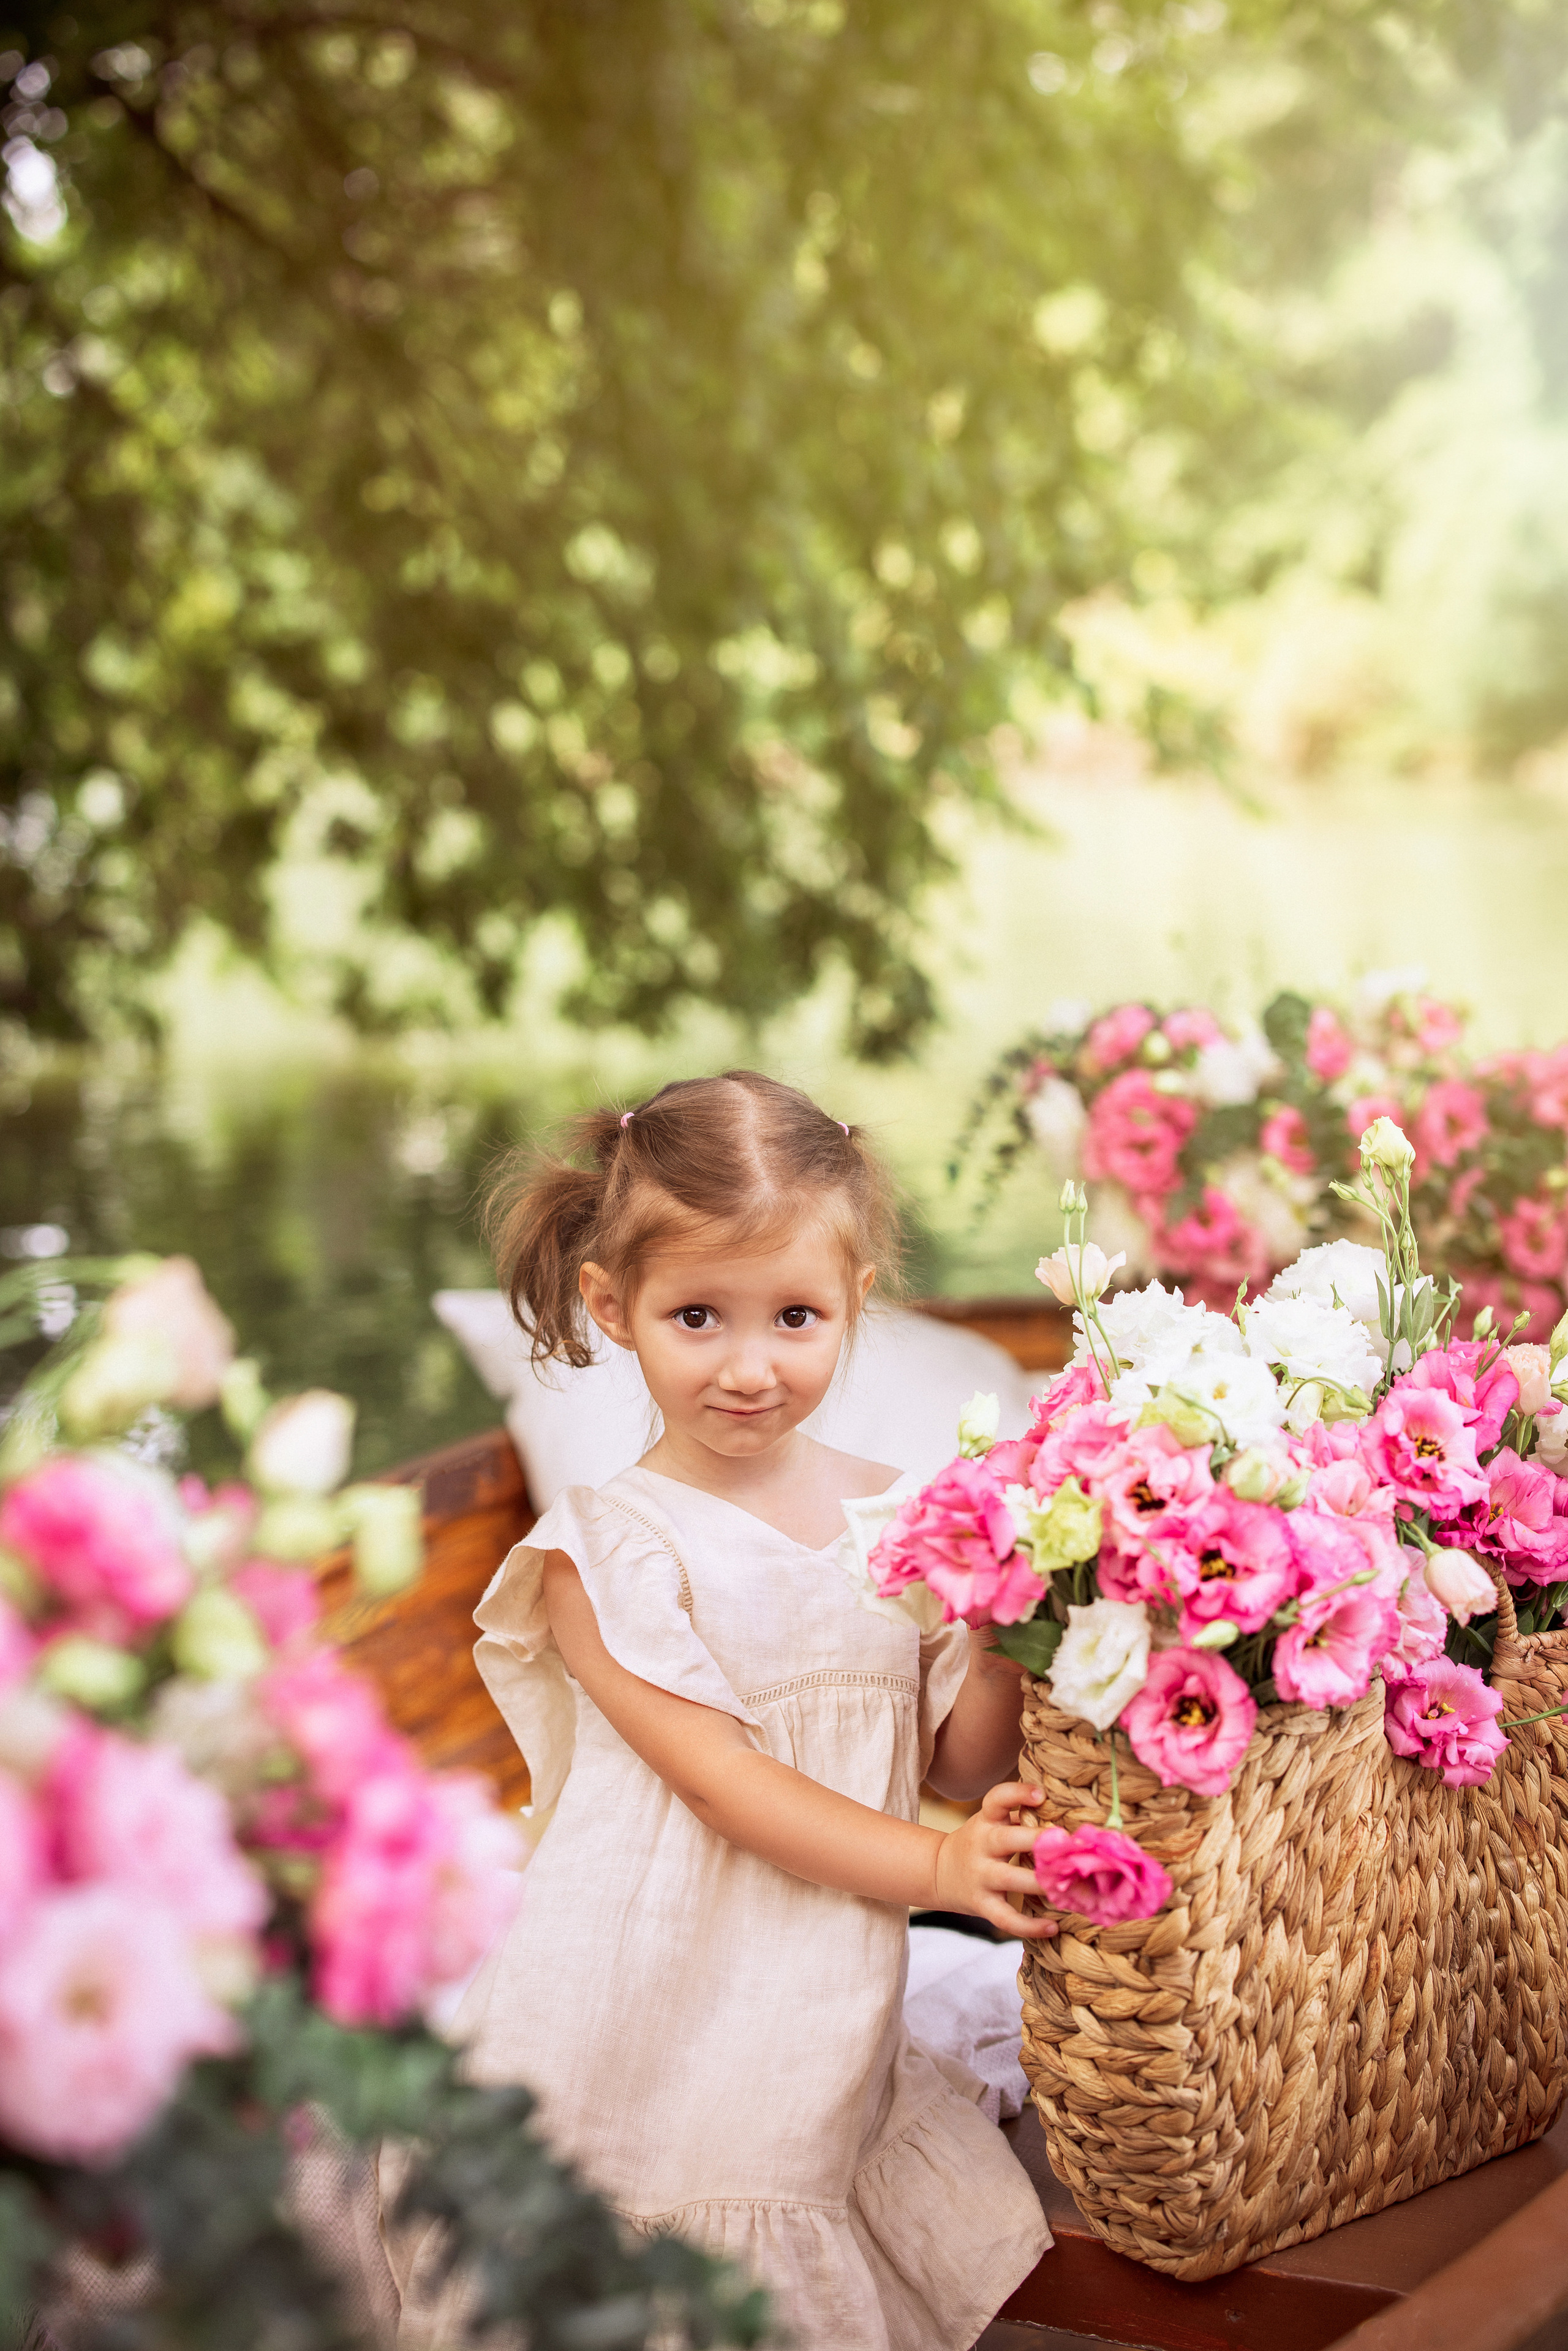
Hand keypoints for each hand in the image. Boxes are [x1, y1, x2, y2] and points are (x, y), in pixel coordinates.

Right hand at [931, 1780, 1057, 1941]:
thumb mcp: (993, 1822)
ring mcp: (980, 1876)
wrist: (938, 1873)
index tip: (1041, 1794)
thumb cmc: (981, 1843)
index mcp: (986, 1820)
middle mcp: (981, 1845)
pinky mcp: (981, 1904)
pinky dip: (1029, 1926)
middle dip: (1037, 1841)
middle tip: (1069, 1845)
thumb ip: (1023, 1817)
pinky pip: (1005, 1918)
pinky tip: (1053, 1927)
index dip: (1017, 1794)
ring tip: (1067, 1887)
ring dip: (1039, 1883)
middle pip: (1007, 1839)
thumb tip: (1070, 1814)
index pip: (997, 1799)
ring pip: (1009, 1878)